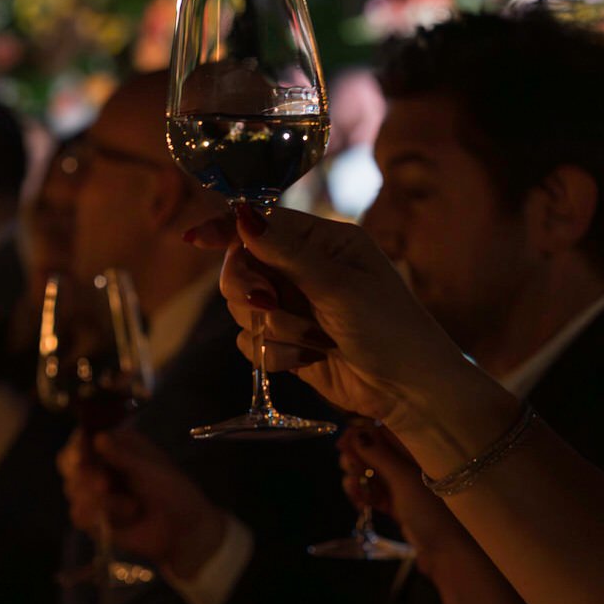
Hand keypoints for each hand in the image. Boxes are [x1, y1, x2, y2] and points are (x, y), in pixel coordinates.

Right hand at [59, 424, 228, 578]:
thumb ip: (122, 455)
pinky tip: (123, 520)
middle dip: (86, 477)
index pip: (82, 440)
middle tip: (105, 486)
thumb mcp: (151, 469)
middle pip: (69, 465)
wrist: (182, 532)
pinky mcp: (92, 518)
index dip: (77, 448)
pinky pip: (78, 514)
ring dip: (104, 502)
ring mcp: (93, 493)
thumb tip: (97, 437)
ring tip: (132, 508)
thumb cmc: (173, 493)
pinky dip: (100, 517)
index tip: (82, 458)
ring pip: (73, 491)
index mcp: (115, 448)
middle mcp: (99, 467)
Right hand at [189, 204, 467, 428]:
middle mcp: (305, 270)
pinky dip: (274, 354)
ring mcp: (294, 307)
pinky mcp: (286, 342)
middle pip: (241, 267)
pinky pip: (249, 342)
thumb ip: (285, 252)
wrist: (409, 391)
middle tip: (269, 304)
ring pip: (242, 308)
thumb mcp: (338, 286)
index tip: (194, 238)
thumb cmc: (389, 328)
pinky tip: (308, 359)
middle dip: (251, 290)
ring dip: (273, 328)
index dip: (226, 230)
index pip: (263, 224)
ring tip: (314, 339)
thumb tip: (241, 213)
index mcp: (325, 242)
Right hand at [342, 420, 455, 550]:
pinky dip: (363, 496)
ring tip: (354, 492)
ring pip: (369, 473)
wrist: (450, 554)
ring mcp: (404, 486)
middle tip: (351, 471)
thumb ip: (378, 455)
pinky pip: (373, 493)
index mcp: (419, 450)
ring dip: (356, 480)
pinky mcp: (398, 505)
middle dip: (355, 459)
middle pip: (372, 451)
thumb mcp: (403, 479)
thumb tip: (355, 432)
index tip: (342, 444)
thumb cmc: (433, 511)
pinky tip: (361, 504)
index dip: (361, 434)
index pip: (384, 430)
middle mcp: (411, 464)